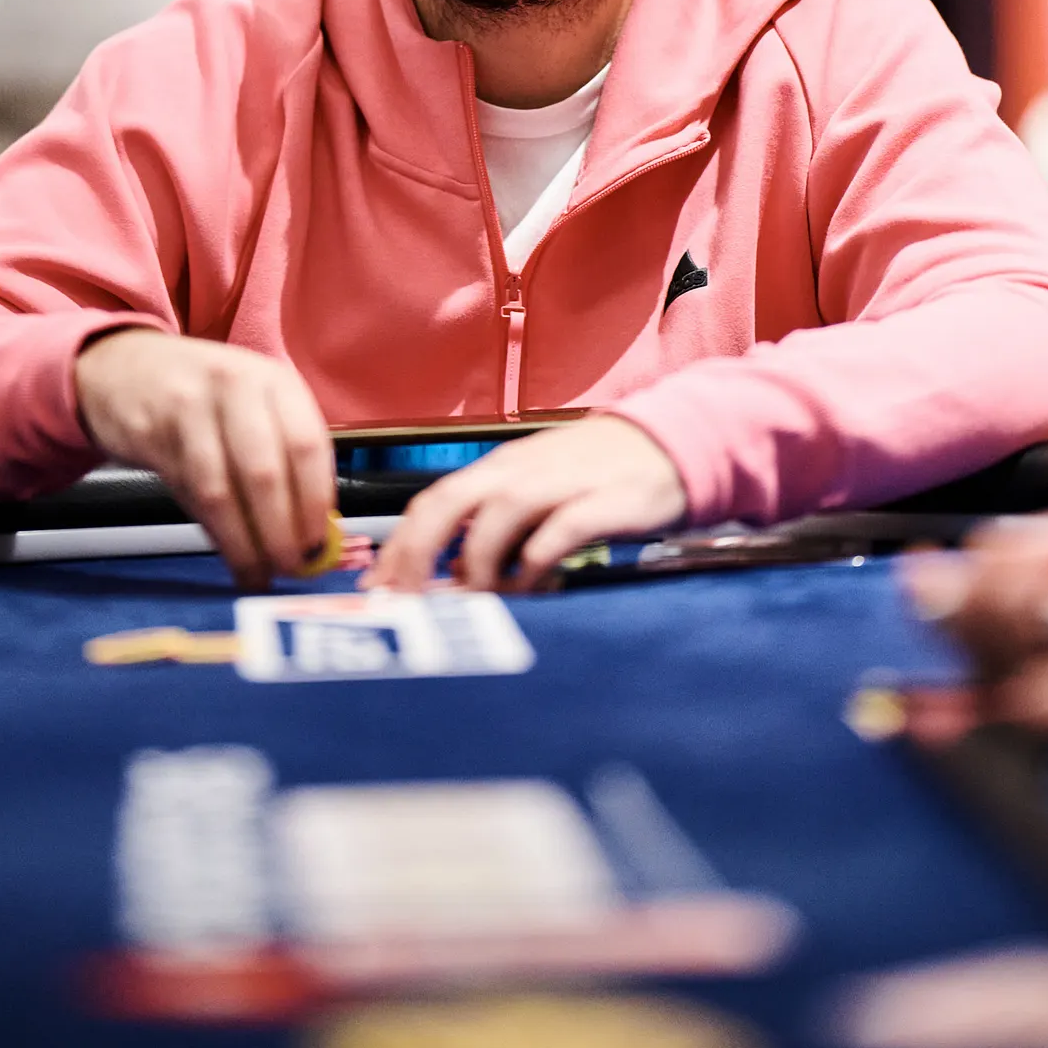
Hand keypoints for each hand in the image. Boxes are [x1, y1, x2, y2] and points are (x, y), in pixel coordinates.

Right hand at [74, 328, 333, 589]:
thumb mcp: (257, 403)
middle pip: (264, 473)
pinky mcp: (151, 434)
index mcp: (275, 380)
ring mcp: (189, 408)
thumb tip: (313, 533)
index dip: (314, 502)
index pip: (306, 445)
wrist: (126, 367)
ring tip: (257, 573)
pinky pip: (187, 493)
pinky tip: (227, 552)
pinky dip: (213, 532)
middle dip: (280, 533)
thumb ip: (286, 455)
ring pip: (221, 491)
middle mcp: (235, 387)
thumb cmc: (208, 395)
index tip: (318, 543)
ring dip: (243, 542)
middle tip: (290, 569)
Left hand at [367, 415, 685, 592]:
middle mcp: (520, 470)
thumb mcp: (535, 493)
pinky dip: (538, 562)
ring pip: (499, 515)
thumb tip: (447, 575)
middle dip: (418, 554)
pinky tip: (535, 588)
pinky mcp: (605, 500)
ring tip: (482, 599)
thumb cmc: (594, 476)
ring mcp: (562, 481)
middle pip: (449, 502)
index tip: (378, 592)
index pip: (431, 501)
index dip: (399, 547)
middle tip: (407, 604)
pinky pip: (560, 531)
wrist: (670, 443)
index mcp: (498, 469)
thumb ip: (491, 528)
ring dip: (480, 562)